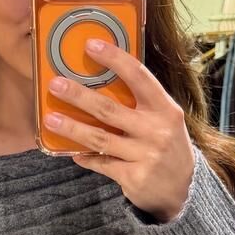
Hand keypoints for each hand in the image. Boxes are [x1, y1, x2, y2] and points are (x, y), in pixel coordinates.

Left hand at [43, 38, 194, 220]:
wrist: (184, 189)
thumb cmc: (168, 146)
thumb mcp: (165, 120)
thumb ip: (142, 103)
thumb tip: (102, 79)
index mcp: (165, 109)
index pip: (139, 77)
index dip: (115, 60)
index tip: (91, 45)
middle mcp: (156, 130)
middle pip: (109, 109)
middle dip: (79, 96)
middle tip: (55, 85)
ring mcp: (145, 155)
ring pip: (99, 138)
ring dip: (72, 128)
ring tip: (50, 118)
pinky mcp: (133, 177)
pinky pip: (102, 164)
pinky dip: (85, 157)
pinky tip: (72, 152)